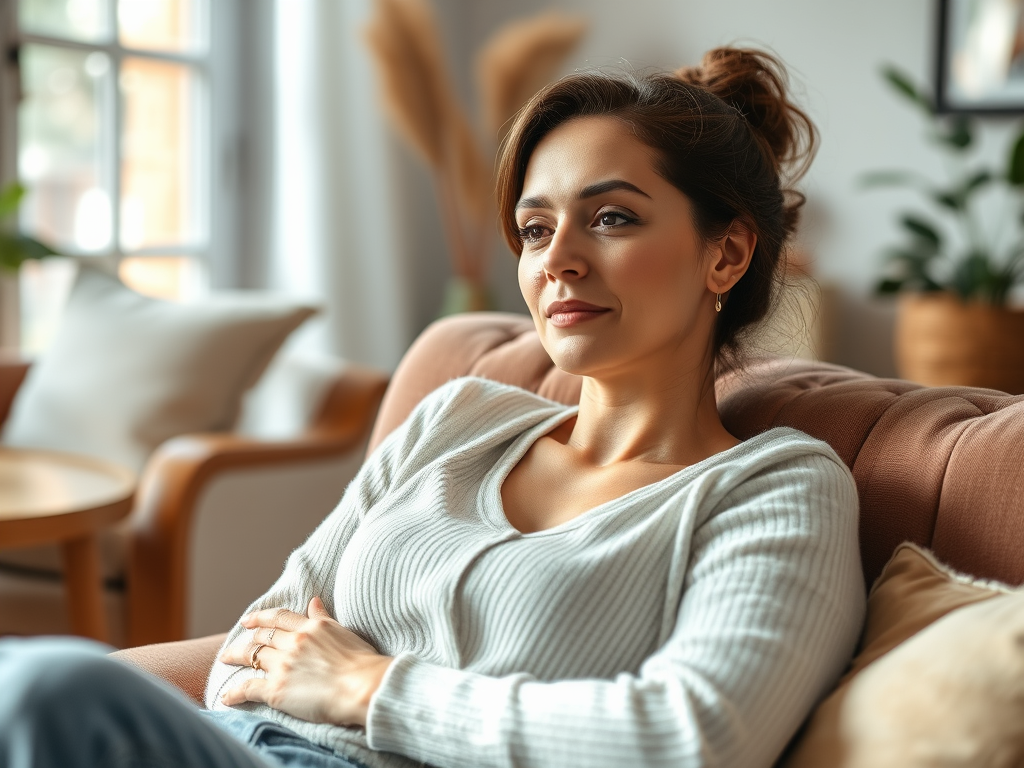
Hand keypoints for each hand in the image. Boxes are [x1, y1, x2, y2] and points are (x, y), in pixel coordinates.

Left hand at [219, 596, 392, 726]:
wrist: (362, 686)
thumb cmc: (362, 662)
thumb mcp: (343, 631)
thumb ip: (324, 617)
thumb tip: (314, 601)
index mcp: (310, 627)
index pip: (278, 618)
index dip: (260, 617)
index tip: (248, 620)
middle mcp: (294, 642)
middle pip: (262, 637)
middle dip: (247, 639)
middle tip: (236, 644)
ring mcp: (283, 665)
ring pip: (252, 657)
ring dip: (237, 657)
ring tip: (226, 659)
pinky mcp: (277, 690)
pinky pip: (249, 688)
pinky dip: (235, 693)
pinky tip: (226, 697)